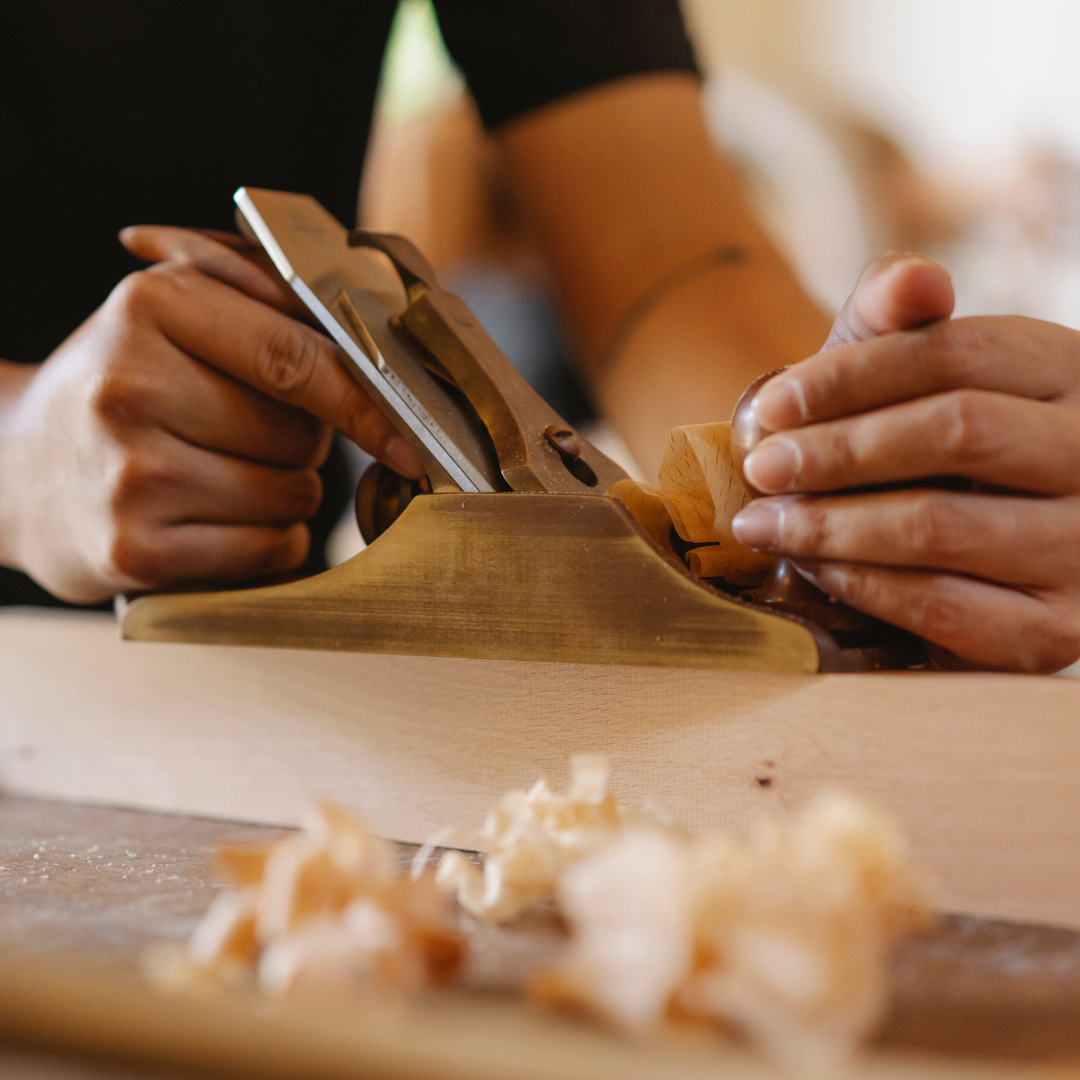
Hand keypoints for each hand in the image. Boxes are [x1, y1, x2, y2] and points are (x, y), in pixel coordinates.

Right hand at [0, 227, 422, 603]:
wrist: (11, 469)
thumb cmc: (116, 385)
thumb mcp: (167, 311)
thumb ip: (258, 293)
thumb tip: (366, 323)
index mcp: (150, 308)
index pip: (296, 358)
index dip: (366, 402)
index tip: (407, 435)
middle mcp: (132, 388)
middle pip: (300, 435)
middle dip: (304, 443)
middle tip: (247, 435)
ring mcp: (132, 475)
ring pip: (291, 496)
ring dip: (284, 492)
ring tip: (221, 474)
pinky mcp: (135, 550)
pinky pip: (268, 548)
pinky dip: (269, 540)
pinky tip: (220, 519)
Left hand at [731, 253, 1079, 672]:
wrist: (967, 551)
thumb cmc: (920, 449)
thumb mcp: (907, 376)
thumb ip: (895, 319)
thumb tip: (912, 280)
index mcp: (1071, 371)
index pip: (959, 353)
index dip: (851, 377)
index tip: (769, 405)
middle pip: (956, 430)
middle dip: (837, 450)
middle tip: (760, 468)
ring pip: (939, 525)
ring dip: (829, 525)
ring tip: (762, 523)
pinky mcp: (1058, 633)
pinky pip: (941, 605)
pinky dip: (861, 585)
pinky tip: (813, 567)